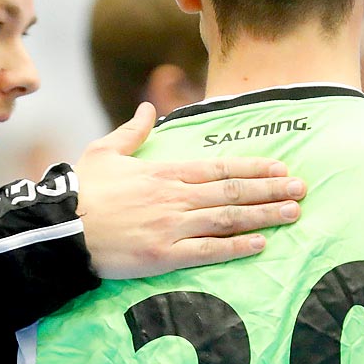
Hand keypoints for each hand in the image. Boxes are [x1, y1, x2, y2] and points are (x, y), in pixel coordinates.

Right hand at [73, 104, 305, 278]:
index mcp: (164, 172)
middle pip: (232, 192)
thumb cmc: (81, 192)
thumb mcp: (103, 152)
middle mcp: (175, 197)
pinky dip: (237, 247)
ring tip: (293, 213)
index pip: (219, 167)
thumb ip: (132, 131)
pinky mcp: (165, 256)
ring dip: (264, 215)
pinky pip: (209, 251)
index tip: (280, 167)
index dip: (253, 168)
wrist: (62, 230)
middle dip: (271, 190)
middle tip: (302, 189)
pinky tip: (261, 243)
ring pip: (228, 219)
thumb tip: (150, 107)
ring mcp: (172, 227)